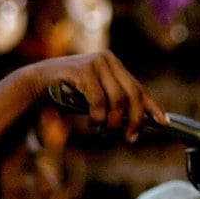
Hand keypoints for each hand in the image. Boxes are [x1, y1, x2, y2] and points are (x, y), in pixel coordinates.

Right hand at [22, 50, 166, 141]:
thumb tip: (137, 125)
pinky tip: (93, 123)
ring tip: (104, 130)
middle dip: (135, 120)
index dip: (153, 107)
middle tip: (129, 138)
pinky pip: (99, 101)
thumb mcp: (96, 99)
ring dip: (113, 122)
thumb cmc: (67, 94)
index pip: (140, 88)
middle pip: (133, 94)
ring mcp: (96, 62)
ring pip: (118, 100)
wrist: (36, 84)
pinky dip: (98, 117)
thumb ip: (115, 105)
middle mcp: (108, 60)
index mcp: (114, 66)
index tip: (163, 123)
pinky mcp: (83, 69)